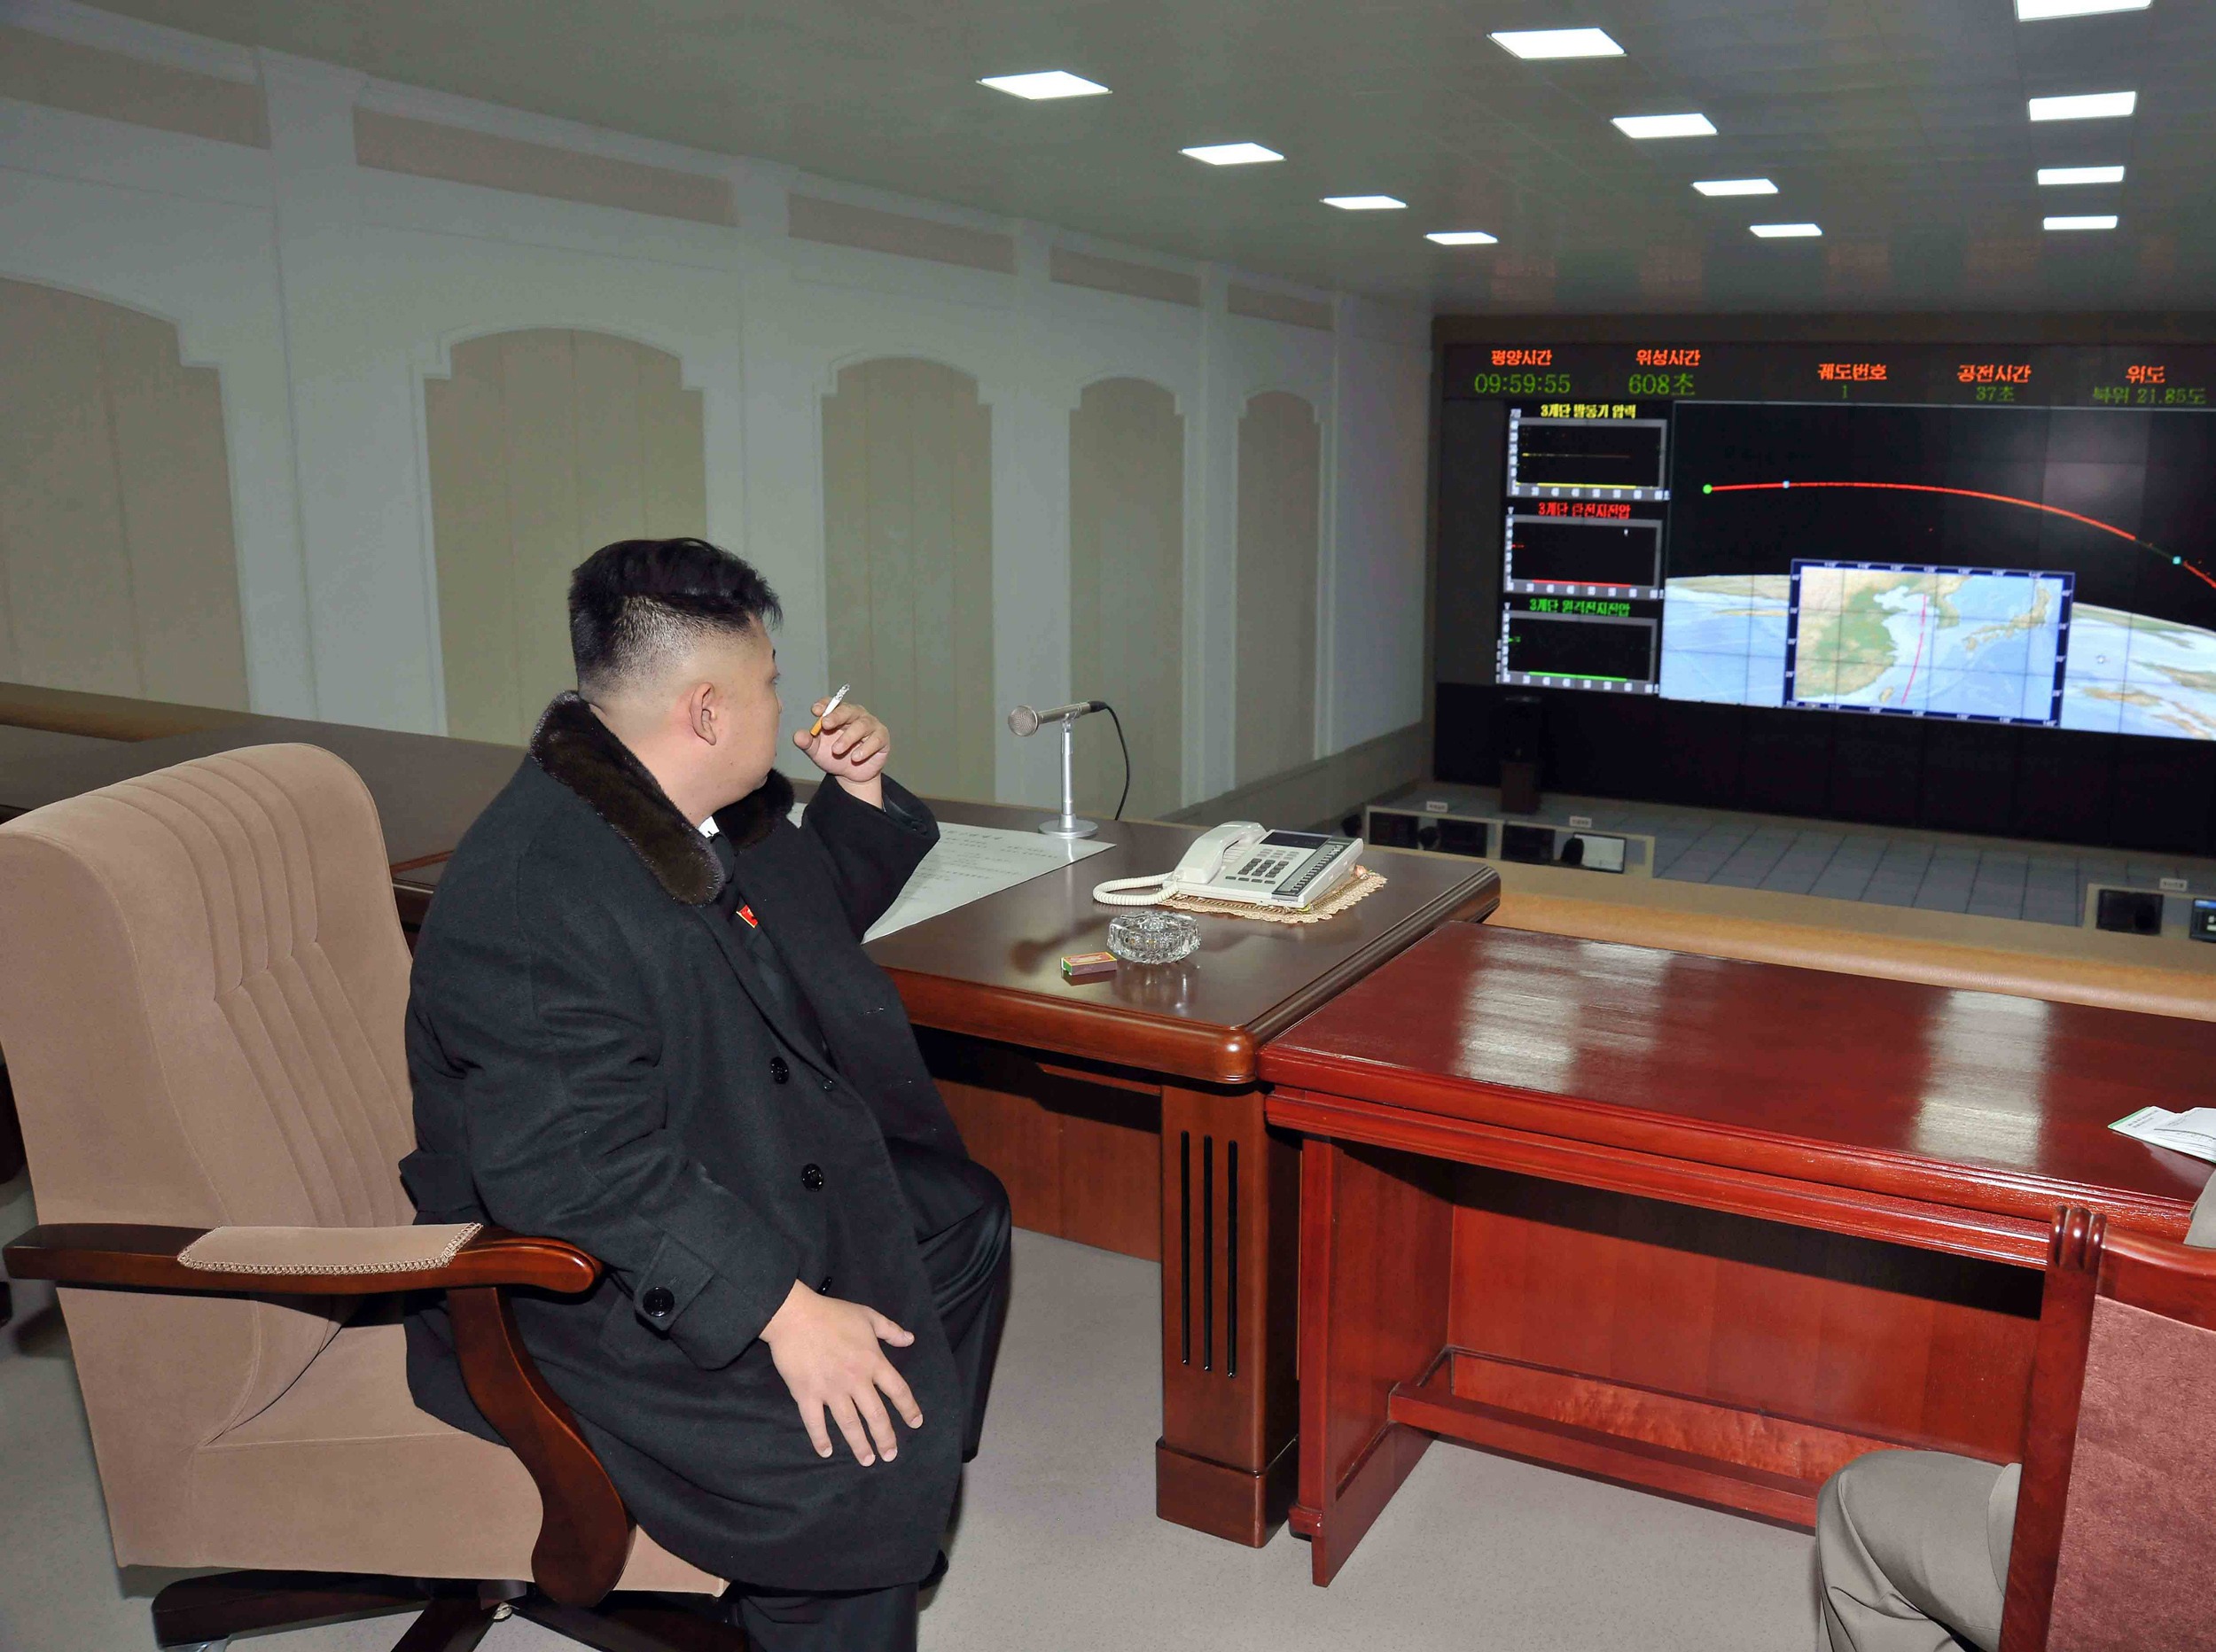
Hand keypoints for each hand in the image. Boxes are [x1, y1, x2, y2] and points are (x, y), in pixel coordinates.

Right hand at [759, 1278, 921, 1464]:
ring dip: (859, 1445)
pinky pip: (815, 1422)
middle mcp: (855, 1380)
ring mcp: (831, 1390)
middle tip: (890, 1455)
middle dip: (885, 1437)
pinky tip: (826, 1452)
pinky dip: (820, 1439)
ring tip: (867, 1461)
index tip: (916, 1423)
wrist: (795, 1316)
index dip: (909, 1408)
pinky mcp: (807, 1395)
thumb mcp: (867, 1316)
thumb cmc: (832, 1314)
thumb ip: (890, 1330)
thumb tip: (910, 1339)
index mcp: (872, 1361)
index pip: (897, 1390)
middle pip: (876, 1415)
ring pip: (849, 1424)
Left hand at [794, 697, 889, 804]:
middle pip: (848, 710)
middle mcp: (856, 715)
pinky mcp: (882, 738)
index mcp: (838, 714)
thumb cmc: (834, 757)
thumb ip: (808, 743)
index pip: (832, 703)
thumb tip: (798, 736)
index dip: (824, 704)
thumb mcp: (817, 752)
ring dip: (848, 737)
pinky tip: (855, 757)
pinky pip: (876, 739)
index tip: (815, 711)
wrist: (852, 776)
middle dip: (836, 716)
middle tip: (825, 724)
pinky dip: (866, 748)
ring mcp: (871, 725)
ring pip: (862, 725)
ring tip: (837, 750)